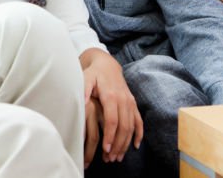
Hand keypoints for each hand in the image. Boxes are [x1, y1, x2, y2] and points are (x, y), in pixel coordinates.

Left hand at [80, 48, 142, 162]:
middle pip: (123, 126)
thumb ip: (84, 89)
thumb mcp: (86, 78)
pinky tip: (136, 145)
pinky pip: (139, 120)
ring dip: (126, 142)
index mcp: (111, 95)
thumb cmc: (94, 73)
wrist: (107, 65)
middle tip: (110, 158)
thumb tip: (83, 101)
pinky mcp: (133, 104)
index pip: (112, 120)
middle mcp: (124, 100)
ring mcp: (130, 102)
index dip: (109, 135)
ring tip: (118, 156)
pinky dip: (139, 133)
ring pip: (131, 126)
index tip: (105, 148)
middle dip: (117, 144)